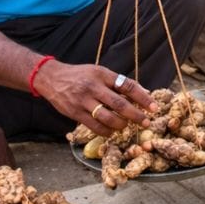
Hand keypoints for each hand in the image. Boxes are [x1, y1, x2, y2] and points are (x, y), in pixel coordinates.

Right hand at [34, 61, 155, 137]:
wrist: (51, 78)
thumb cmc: (79, 75)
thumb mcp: (98, 72)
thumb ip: (117, 82)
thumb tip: (142, 92)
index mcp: (102, 74)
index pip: (127, 86)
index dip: (142, 97)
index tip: (153, 107)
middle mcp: (93, 87)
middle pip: (119, 104)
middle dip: (136, 115)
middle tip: (145, 122)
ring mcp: (83, 101)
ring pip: (108, 118)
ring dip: (121, 125)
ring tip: (126, 126)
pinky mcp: (75, 113)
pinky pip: (95, 126)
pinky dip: (106, 131)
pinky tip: (112, 131)